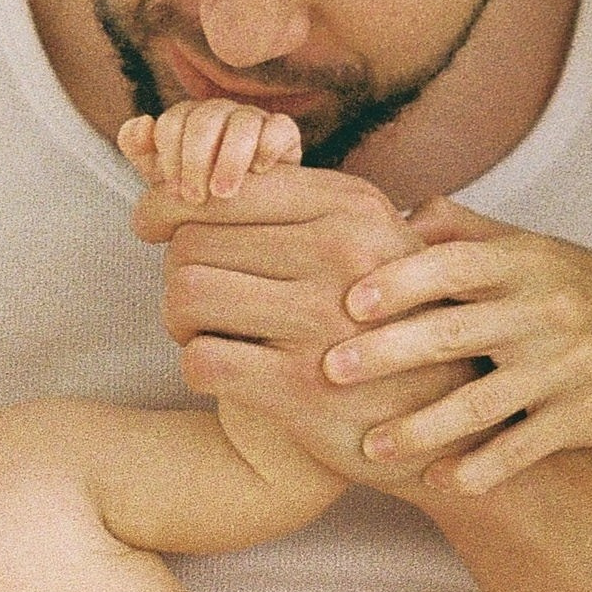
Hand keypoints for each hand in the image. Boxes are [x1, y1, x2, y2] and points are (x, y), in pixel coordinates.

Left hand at [119, 98, 303, 201]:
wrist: (245, 214)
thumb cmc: (199, 193)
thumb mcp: (163, 177)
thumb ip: (141, 150)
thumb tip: (142, 121)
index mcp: (187, 118)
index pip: (173, 122)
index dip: (170, 156)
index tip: (175, 192)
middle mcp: (219, 112)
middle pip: (204, 119)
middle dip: (196, 160)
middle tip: (196, 198)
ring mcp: (253, 119)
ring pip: (242, 122)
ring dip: (230, 159)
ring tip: (224, 193)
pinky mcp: (284, 132)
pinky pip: (280, 126)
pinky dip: (268, 147)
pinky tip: (260, 173)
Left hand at [139, 163, 454, 485]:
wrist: (440, 418)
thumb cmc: (382, 318)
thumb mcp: (361, 241)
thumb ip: (292, 203)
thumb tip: (173, 174)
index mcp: (352, 206)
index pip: (223, 186)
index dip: (167, 204)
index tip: (150, 226)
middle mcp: (341, 252)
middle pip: (192, 240)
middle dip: (180, 272)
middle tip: (201, 302)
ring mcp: (322, 320)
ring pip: (185, 293)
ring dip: (181, 321)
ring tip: (210, 333)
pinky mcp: (301, 388)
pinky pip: (199, 359)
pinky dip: (197, 367)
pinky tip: (227, 373)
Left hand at [322, 206, 591, 492]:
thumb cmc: (587, 292)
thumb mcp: (536, 250)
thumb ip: (465, 233)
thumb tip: (390, 215)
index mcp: (527, 262)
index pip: (456, 262)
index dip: (402, 279)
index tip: (351, 299)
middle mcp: (548, 310)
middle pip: (457, 331)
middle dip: (389, 353)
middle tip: (330, 370)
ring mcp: (569, 366)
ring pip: (485, 402)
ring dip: (422, 428)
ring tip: (369, 447)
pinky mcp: (587, 416)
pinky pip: (525, 449)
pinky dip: (480, 469)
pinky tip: (439, 482)